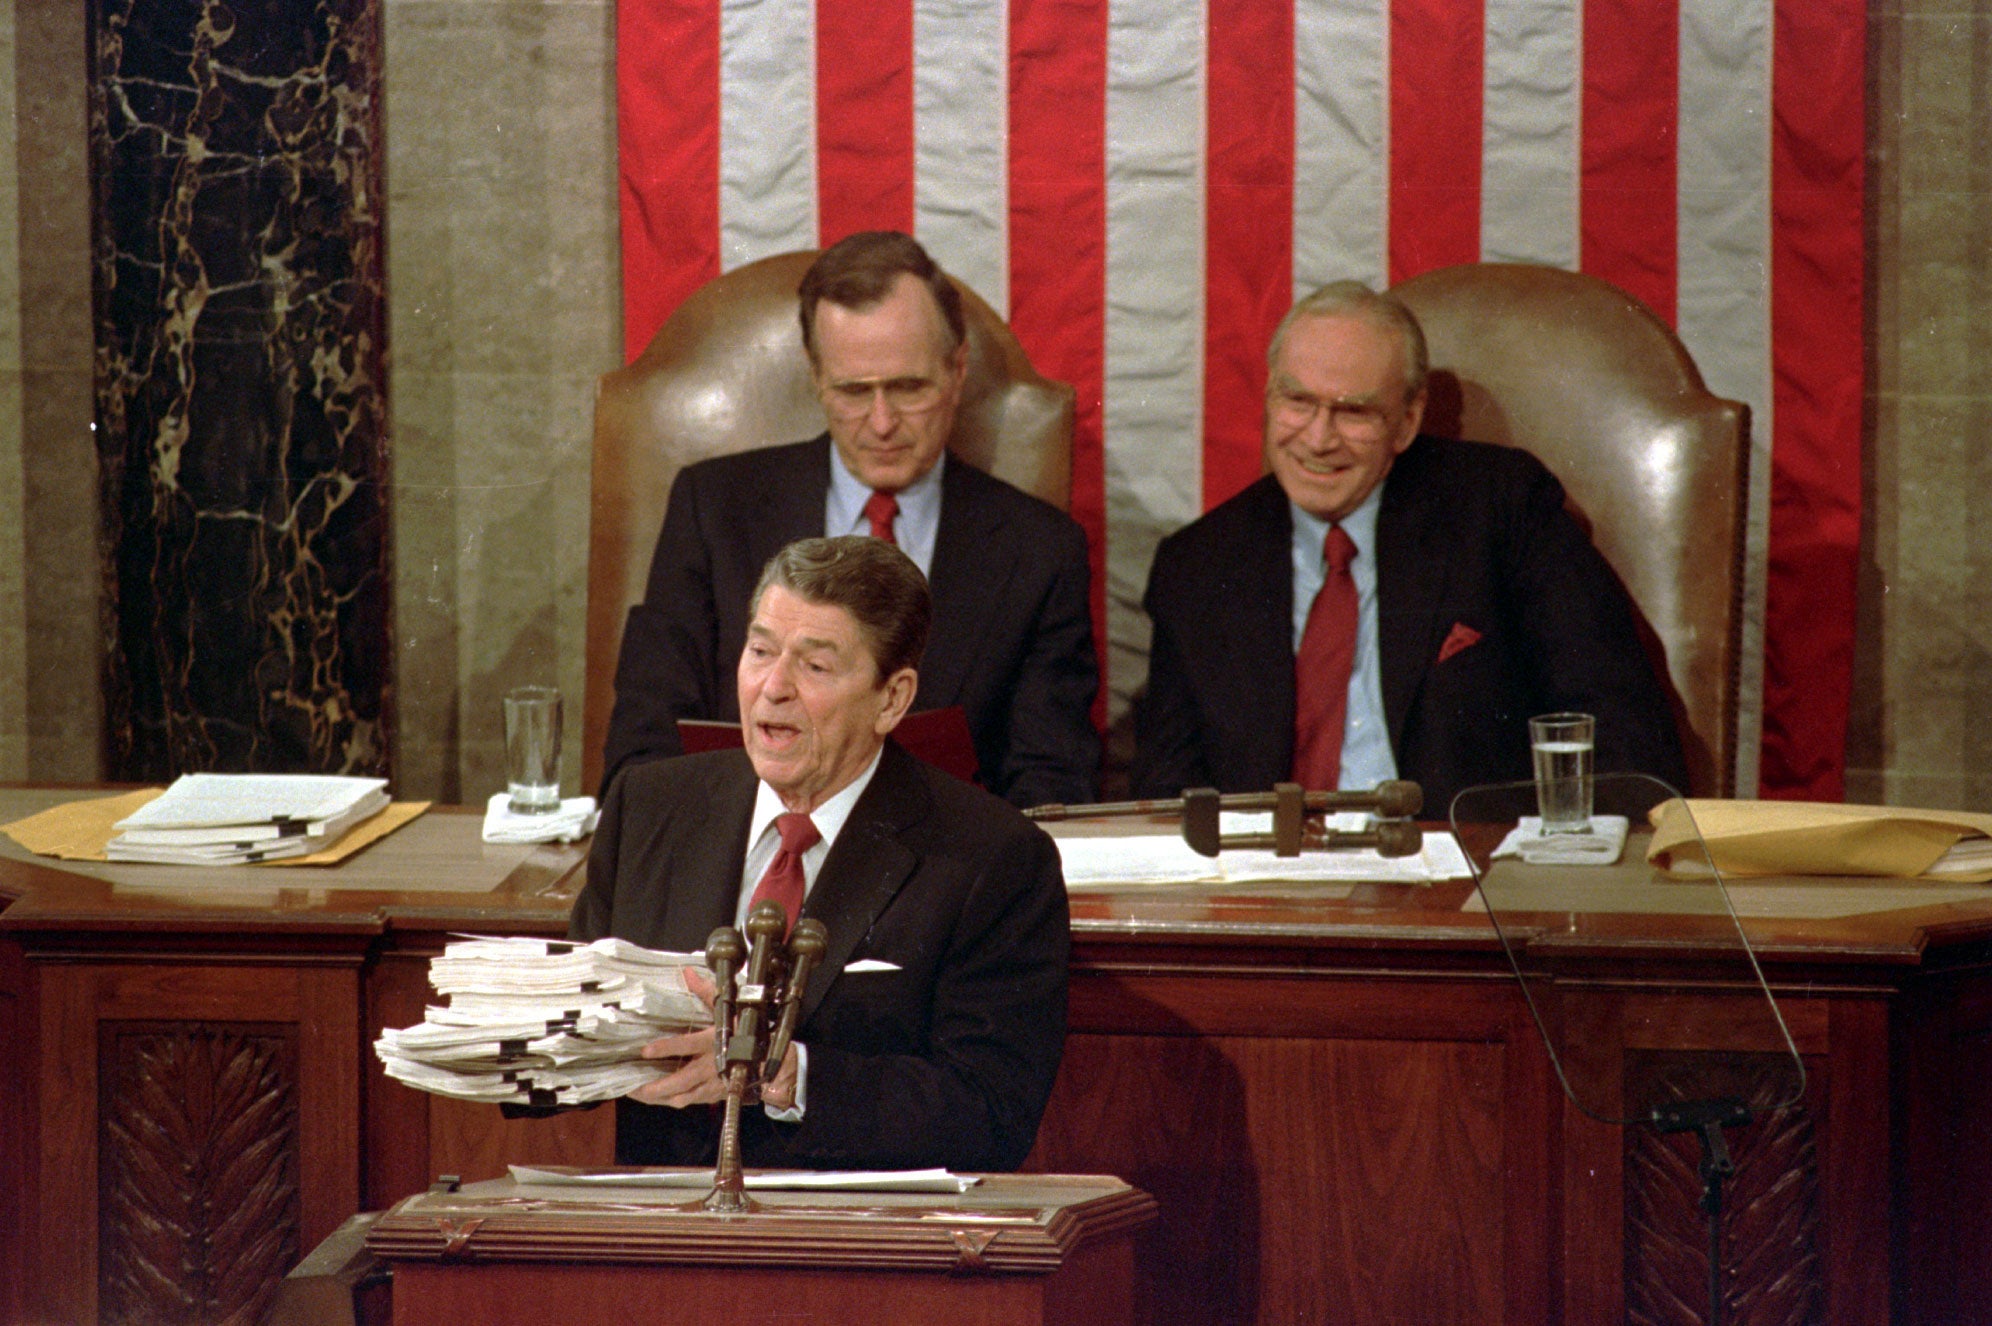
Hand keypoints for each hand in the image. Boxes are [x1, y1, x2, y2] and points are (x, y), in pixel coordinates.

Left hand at [623, 966, 798, 1109]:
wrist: (769, 1060)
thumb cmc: (746, 1031)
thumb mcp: (728, 1007)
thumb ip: (705, 991)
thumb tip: (686, 973)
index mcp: (712, 1041)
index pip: (685, 1045)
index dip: (665, 1048)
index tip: (645, 1050)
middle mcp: (711, 1065)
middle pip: (680, 1080)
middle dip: (657, 1086)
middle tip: (635, 1087)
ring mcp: (712, 1084)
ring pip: (683, 1096)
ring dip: (660, 1097)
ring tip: (640, 1094)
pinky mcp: (714, 1095)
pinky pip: (690, 1101)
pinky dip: (673, 1100)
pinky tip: (659, 1098)